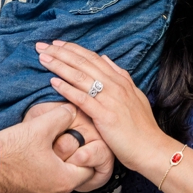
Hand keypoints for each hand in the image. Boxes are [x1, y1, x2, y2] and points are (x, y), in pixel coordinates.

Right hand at [0, 103, 94, 192]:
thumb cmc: (9, 152)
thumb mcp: (39, 127)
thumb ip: (61, 117)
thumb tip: (72, 110)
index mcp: (63, 182)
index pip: (89, 169)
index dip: (85, 152)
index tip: (76, 143)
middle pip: (70, 177)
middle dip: (65, 160)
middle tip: (55, 145)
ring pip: (52, 184)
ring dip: (48, 170)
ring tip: (36, 153)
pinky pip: (35, 191)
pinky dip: (33, 179)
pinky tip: (22, 165)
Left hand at [36, 41, 171, 175]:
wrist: (151, 148)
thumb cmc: (142, 127)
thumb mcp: (134, 95)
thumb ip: (120, 76)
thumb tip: (105, 59)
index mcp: (120, 79)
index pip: (92, 58)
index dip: (73, 49)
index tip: (56, 44)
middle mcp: (115, 85)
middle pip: (83, 63)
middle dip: (60, 53)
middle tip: (41, 46)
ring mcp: (110, 99)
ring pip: (80, 76)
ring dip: (60, 66)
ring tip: (43, 59)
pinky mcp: (105, 115)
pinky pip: (82, 98)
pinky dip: (67, 88)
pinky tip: (53, 82)